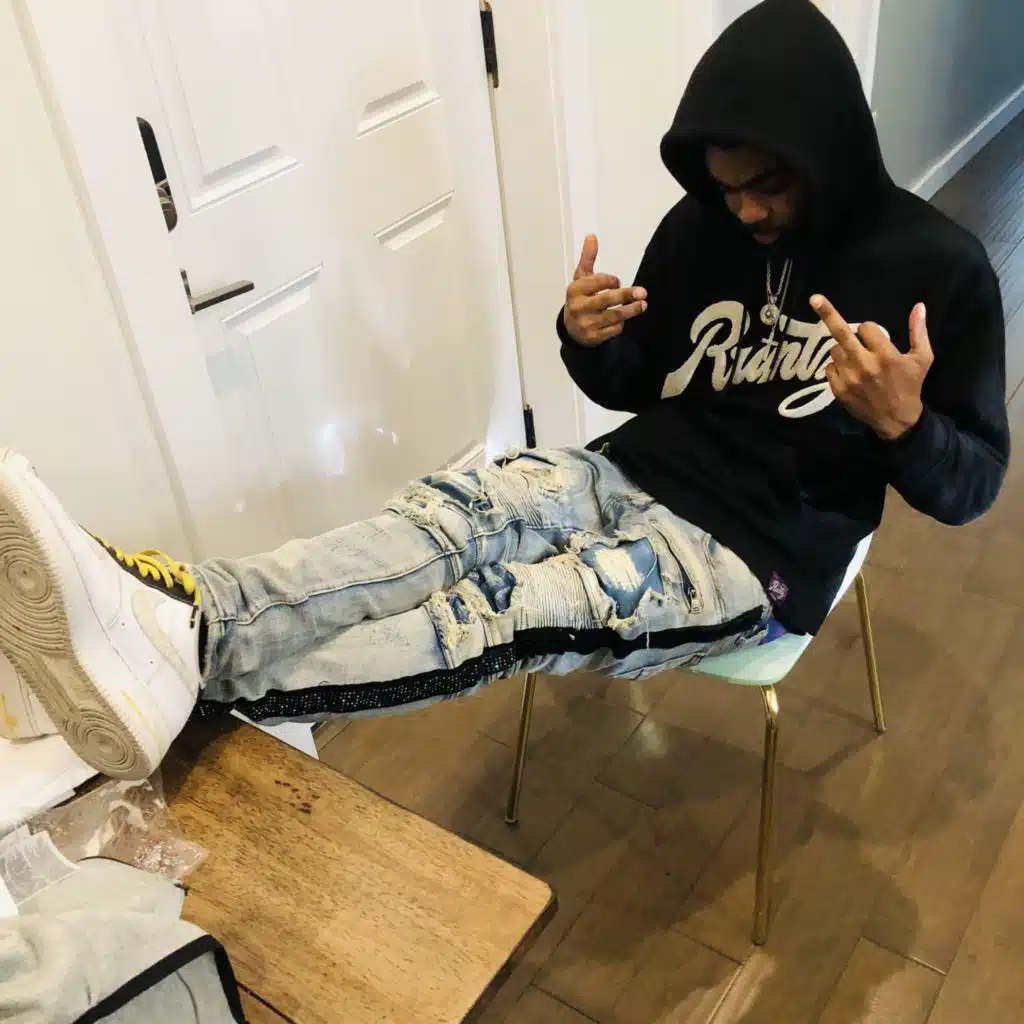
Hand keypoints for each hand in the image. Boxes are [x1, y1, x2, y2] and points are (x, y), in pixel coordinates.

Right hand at [563, 234, 647, 345]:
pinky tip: (625, 319)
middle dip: (626, 295)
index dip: (611, 280)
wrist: (571, 329)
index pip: (597, 282)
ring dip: (630, 310)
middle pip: (606, 300)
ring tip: (643, 305)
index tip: (618, 281)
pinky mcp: (593, 337)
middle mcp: (578, 307)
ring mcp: (586, 324)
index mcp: (575, 290)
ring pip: (612, 316)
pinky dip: (620, 324)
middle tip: (643, 292)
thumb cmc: (580, 298)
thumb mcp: (581, 278)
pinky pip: (613, 330)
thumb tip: (592, 236)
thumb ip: (588, 258)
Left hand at [812, 295, 933, 440]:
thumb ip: (919, 332)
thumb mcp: (922, 358)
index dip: (869, 330)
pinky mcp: (838, 390)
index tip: (873, 337)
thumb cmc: (910, 385)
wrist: (896, 419)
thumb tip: (919, 305)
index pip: (867, 328)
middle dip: (828, 313)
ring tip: (857, 359)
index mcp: (886, 356)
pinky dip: (837, 366)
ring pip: (835, 350)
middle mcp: (865, 365)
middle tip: (815, 299)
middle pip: (841, 333)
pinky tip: (850, 372)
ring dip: (843, 349)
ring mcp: (849, 378)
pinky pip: (829, 367)